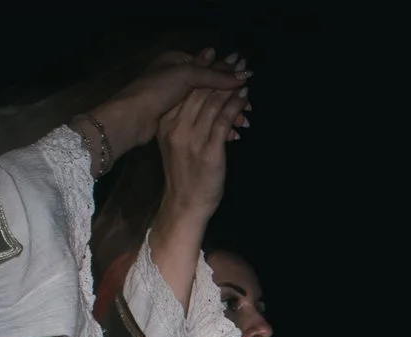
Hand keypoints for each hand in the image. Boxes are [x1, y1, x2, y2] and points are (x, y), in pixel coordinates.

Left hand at [90, 48, 248, 154]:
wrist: (131, 118)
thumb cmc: (157, 90)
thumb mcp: (187, 76)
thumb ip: (214, 76)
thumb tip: (242, 74)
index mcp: (175, 60)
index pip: (208, 66)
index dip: (228, 76)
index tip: (247, 85)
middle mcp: (174, 76)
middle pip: (209, 87)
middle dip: (230, 98)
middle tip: (249, 108)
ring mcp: (172, 99)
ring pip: (206, 105)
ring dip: (226, 114)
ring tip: (242, 124)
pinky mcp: (171, 118)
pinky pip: (199, 119)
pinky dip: (214, 125)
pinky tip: (229, 134)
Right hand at [152, 74, 249, 240]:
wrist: (184, 205)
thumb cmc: (183, 175)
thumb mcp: (176, 143)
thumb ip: (184, 121)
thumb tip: (203, 99)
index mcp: (166, 123)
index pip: (185, 89)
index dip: (203, 70)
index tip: (217, 57)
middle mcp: (177, 128)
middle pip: (200, 91)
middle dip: (221, 72)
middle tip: (237, 59)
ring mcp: (192, 139)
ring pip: (213, 103)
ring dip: (232, 86)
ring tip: (245, 73)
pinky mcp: (208, 151)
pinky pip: (223, 120)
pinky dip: (235, 105)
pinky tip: (244, 95)